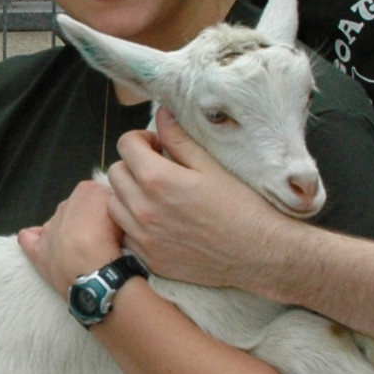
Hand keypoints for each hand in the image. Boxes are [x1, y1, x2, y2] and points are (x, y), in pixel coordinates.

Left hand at [17, 179, 124, 293]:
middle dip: (86, 220)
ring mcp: (49, 228)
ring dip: (66, 232)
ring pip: (56, 222)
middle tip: (102, 239)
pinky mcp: (38, 251)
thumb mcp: (125, 211)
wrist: (95, 272)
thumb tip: (115, 205)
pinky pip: (28, 238)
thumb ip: (117, 202)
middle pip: (76, 208)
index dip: (107, 209)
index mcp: (86, 191)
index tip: (114, 222)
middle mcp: (65, 206)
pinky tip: (44, 246)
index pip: (98, 193)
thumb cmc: (115, 242)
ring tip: (83, 251)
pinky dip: (33, 238)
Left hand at [108, 116, 308, 296]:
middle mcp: (143, 209)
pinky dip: (133, 224)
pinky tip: (157, 222)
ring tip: (155, 196)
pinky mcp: (149, 258)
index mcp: (158, 179)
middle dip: (133, 165)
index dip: (141, 139)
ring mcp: (143, 237)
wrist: (259, 254)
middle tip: (158, 168)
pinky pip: (124, 234)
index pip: (126, 145)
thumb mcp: (211, 166)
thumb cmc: (242, 207)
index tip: (157, 146)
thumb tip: (162, 115)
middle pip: (116, 173)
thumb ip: (180, 139)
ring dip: (128, 194)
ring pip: (114, 205)